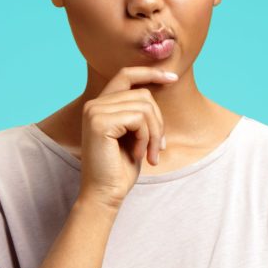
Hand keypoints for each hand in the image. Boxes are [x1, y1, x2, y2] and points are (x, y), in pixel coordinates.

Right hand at [79, 66, 178, 206]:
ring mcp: (95, 111)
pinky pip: (139, 119)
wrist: (105, 194)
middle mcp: (94, 104)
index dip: (150, 72)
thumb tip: (166, 83)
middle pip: (143, 94)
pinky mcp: (99, 122)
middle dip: (158, 122)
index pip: (126, 74)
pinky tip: (138, 155)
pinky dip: (146, 138)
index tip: (173, 78)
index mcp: (100, 105)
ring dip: (154, 134)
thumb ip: (142, 112)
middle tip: (158, 148)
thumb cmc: (121, 169)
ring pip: (145, 107)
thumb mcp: (136, 135)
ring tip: (149, 154)